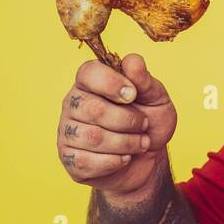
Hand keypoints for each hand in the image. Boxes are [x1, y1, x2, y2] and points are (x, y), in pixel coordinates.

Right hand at [56, 53, 176, 197]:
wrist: (148, 159)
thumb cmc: (149, 122)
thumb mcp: (156, 99)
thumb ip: (145, 80)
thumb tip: (133, 61)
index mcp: (91, 82)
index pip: (88, 73)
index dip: (112, 83)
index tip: (133, 95)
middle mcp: (73, 104)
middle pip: (93, 109)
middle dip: (128, 121)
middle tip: (143, 125)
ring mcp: (67, 131)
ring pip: (92, 138)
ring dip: (126, 143)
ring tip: (140, 143)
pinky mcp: (69, 158)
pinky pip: (86, 162)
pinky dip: (115, 162)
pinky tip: (124, 158)